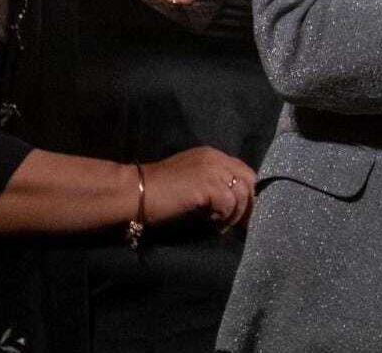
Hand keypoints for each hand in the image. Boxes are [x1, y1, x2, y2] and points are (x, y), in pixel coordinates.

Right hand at [141, 146, 256, 230]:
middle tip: (242, 224)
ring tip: (221, 226)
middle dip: (248, 203)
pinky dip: (224, 218)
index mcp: (211, 155)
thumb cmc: (157, 192)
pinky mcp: (208, 186)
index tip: (244, 213)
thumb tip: (233, 204)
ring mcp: (212, 170)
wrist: (133, 193)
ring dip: (235, 214)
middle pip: (248, 180)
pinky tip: (212, 225)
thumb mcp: (190, 181)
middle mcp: (215, 158)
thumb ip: (211, 184)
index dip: (247, 193)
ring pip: (242, 194)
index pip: (243, 171)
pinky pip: (229, 205)